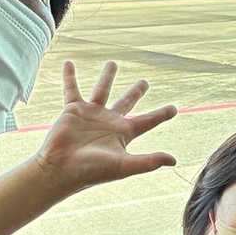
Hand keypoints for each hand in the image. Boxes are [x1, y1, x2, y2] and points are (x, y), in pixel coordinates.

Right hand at [35, 61, 178, 194]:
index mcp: (124, 133)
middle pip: (127, 102)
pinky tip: (68, 63)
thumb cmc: (91, 171)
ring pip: (102, 90)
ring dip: (107, 76)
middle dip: (136, 92)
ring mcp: (91, 114)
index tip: (174, 109)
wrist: (60, 170)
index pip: (148, 120)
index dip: (161, 114)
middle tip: (144, 82)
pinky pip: (72, 89)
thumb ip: (148, 162)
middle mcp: (109, 121)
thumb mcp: (123, 166)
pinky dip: (70, 77)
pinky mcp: (73, 110)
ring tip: (112, 63)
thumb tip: (174, 161)